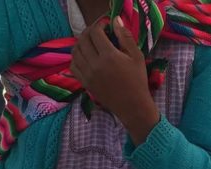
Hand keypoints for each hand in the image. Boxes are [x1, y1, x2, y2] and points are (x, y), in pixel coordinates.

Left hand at [70, 17, 160, 145]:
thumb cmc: (137, 80)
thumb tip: (115, 20)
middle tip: (97, 32)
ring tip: (90, 42)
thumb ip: (125, 37)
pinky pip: (73, 66)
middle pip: (83, 40)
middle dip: (89, 32)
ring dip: (81, 43)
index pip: (95, 33)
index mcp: (109, 56)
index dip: (99, 25)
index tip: (105, 26)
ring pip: (75, 51)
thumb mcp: (137, 56)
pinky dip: (76, 57)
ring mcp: (87, 74)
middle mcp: (95, 64)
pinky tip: (85, 56)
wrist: (132, 105)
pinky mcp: (84, 83)